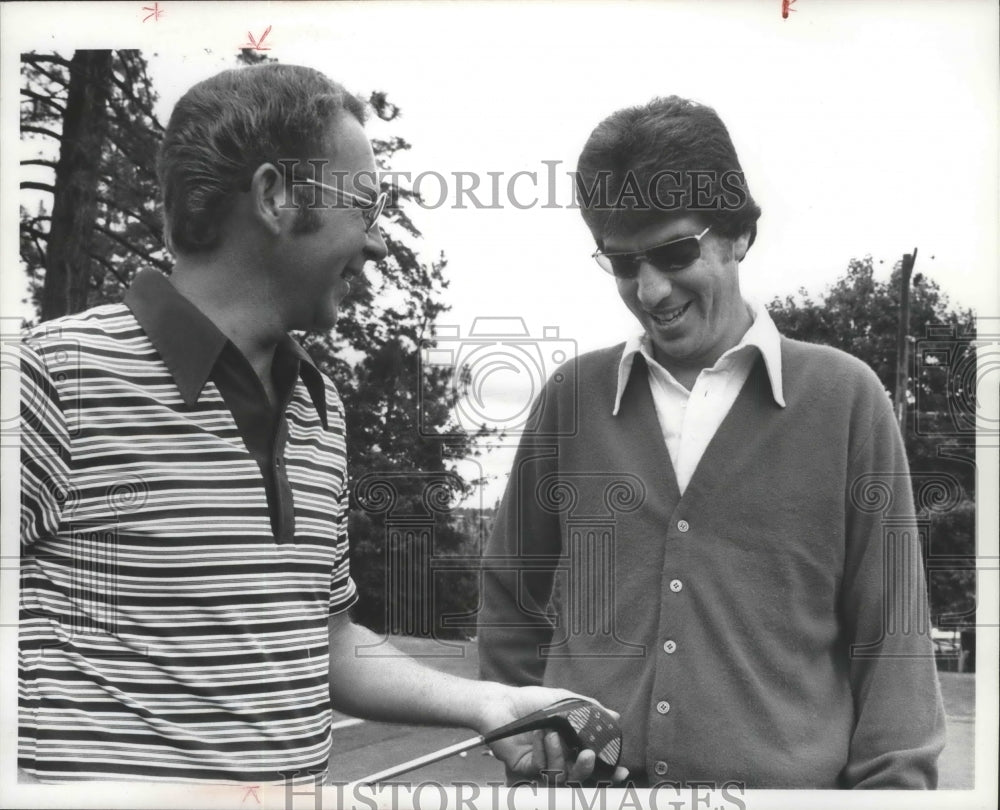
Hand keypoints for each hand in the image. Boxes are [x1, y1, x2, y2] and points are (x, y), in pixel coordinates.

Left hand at [477, 684, 628, 785]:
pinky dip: (541, 750)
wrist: (502, 703)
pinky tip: (537, 733)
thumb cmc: (532, 701)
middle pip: (580, 776)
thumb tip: (615, 715)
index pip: (594, 762)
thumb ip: (589, 709)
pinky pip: (541, 768)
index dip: (609, 770)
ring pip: (561, 776)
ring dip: (559, 756)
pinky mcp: (527, 769)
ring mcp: (544, 764)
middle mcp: (560, 757)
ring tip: (553, 735)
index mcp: (571, 744)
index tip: (621, 770)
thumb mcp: (564, 700)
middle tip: (588, 756)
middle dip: (586, 769)